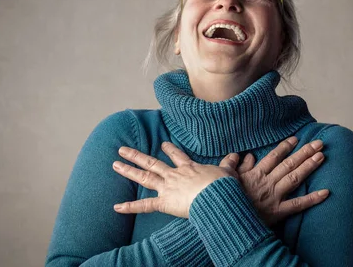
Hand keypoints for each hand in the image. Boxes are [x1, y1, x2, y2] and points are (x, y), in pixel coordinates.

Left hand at [112, 142, 236, 217]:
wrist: (217, 195)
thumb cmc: (222, 185)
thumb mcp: (227, 171)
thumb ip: (228, 163)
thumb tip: (237, 154)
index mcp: (189, 167)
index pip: (177, 156)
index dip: (169, 149)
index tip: (162, 144)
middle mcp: (175, 175)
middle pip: (152, 162)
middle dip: (136, 155)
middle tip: (122, 149)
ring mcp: (168, 187)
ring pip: (144, 177)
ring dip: (129, 171)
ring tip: (115, 164)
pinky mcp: (165, 203)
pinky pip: (145, 206)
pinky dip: (130, 207)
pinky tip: (116, 207)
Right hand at [223, 136, 328, 226]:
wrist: (226, 220)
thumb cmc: (225, 198)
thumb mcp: (226, 178)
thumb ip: (234, 164)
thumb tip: (244, 154)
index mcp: (256, 173)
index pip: (274, 156)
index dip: (286, 147)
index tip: (296, 139)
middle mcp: (268, 182)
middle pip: (289, 164)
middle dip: (304, 152)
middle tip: (319, 143)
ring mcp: (274, 196)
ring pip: (295, 178)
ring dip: (309, 166)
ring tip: (322, 156)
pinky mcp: (278, 212)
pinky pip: (298, 205)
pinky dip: (313, 199)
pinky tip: (326, 192)